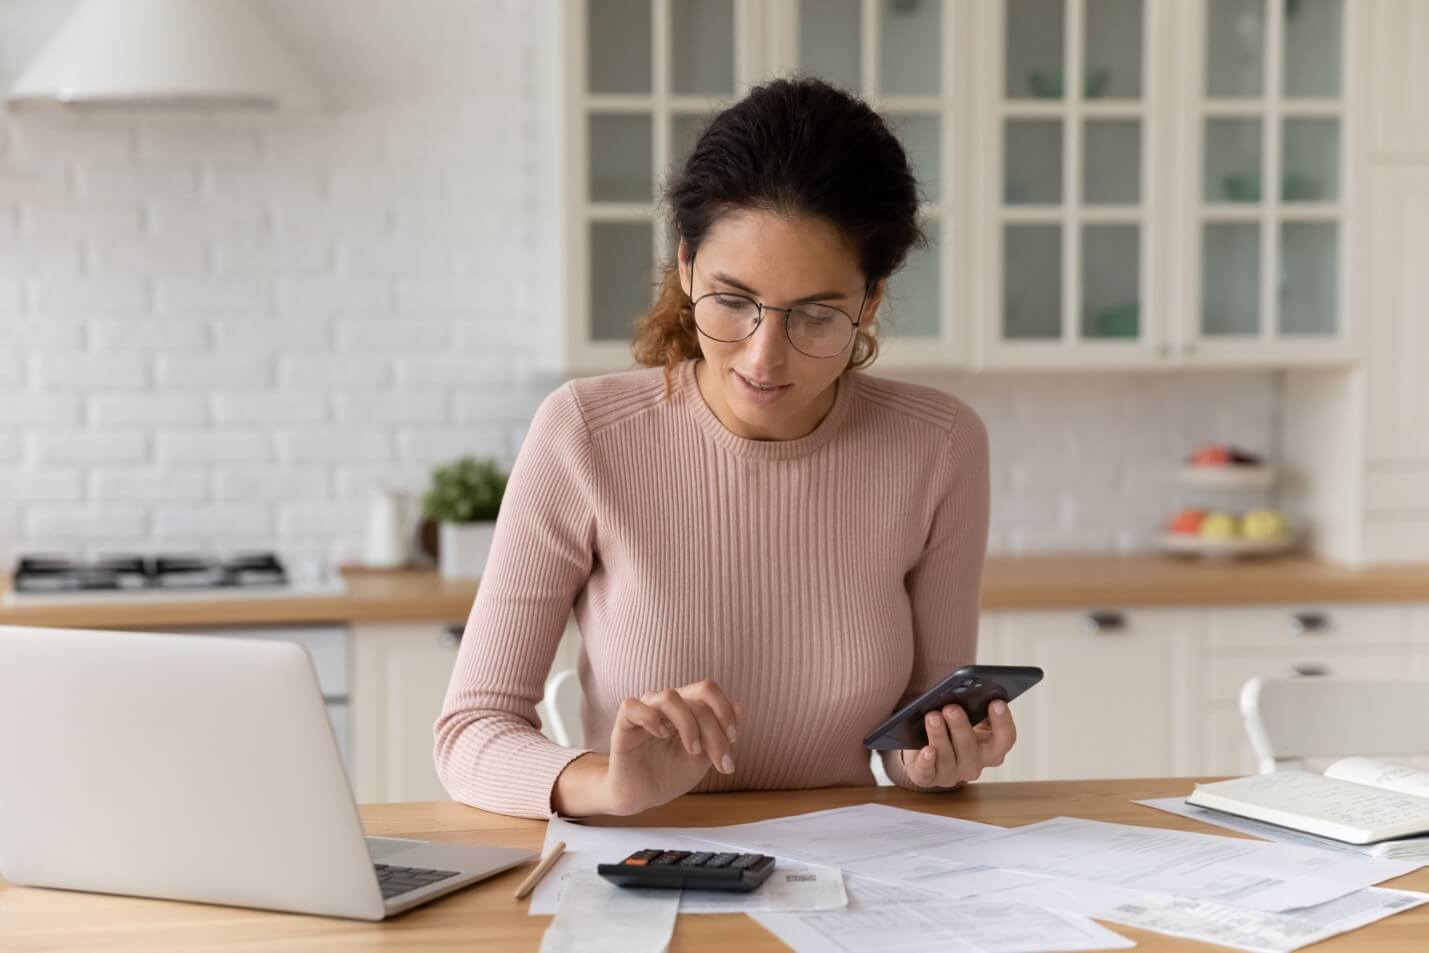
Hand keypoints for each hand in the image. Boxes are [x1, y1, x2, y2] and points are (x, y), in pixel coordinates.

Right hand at [601, 679, 743, 815]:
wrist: (642, 798)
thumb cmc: (670, 775)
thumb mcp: (703, 758)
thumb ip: (719, 734)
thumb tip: (741, 707)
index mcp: (685, 708)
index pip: (708, 692)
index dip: (725, 711)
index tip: (732, 741)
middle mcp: (665, 705)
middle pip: (697, 696)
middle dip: (714, 727)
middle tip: (719, 759)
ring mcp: (644, 711)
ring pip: (669, 697)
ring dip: (689, 724)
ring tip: (692, 750)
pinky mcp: (623, 724)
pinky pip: (633, 707)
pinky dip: (651, 719)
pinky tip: (661, 735)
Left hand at [900, 700, 1015, 788]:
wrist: (926, 749)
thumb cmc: (951, 728)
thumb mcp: (968, 716)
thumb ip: (974, 706)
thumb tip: (972, 689)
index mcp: (990, 748)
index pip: (1005, 739)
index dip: (1003, 722)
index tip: (996, 702)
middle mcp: (974, 764)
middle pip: (972, 749)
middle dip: (961, 726)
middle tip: (951, 708)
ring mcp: (952, 774)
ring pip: (948, 758)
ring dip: (940, 736)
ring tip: (932, 716)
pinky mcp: (928, 777)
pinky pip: (927, 773)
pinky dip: (926, 762)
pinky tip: (926, 750)